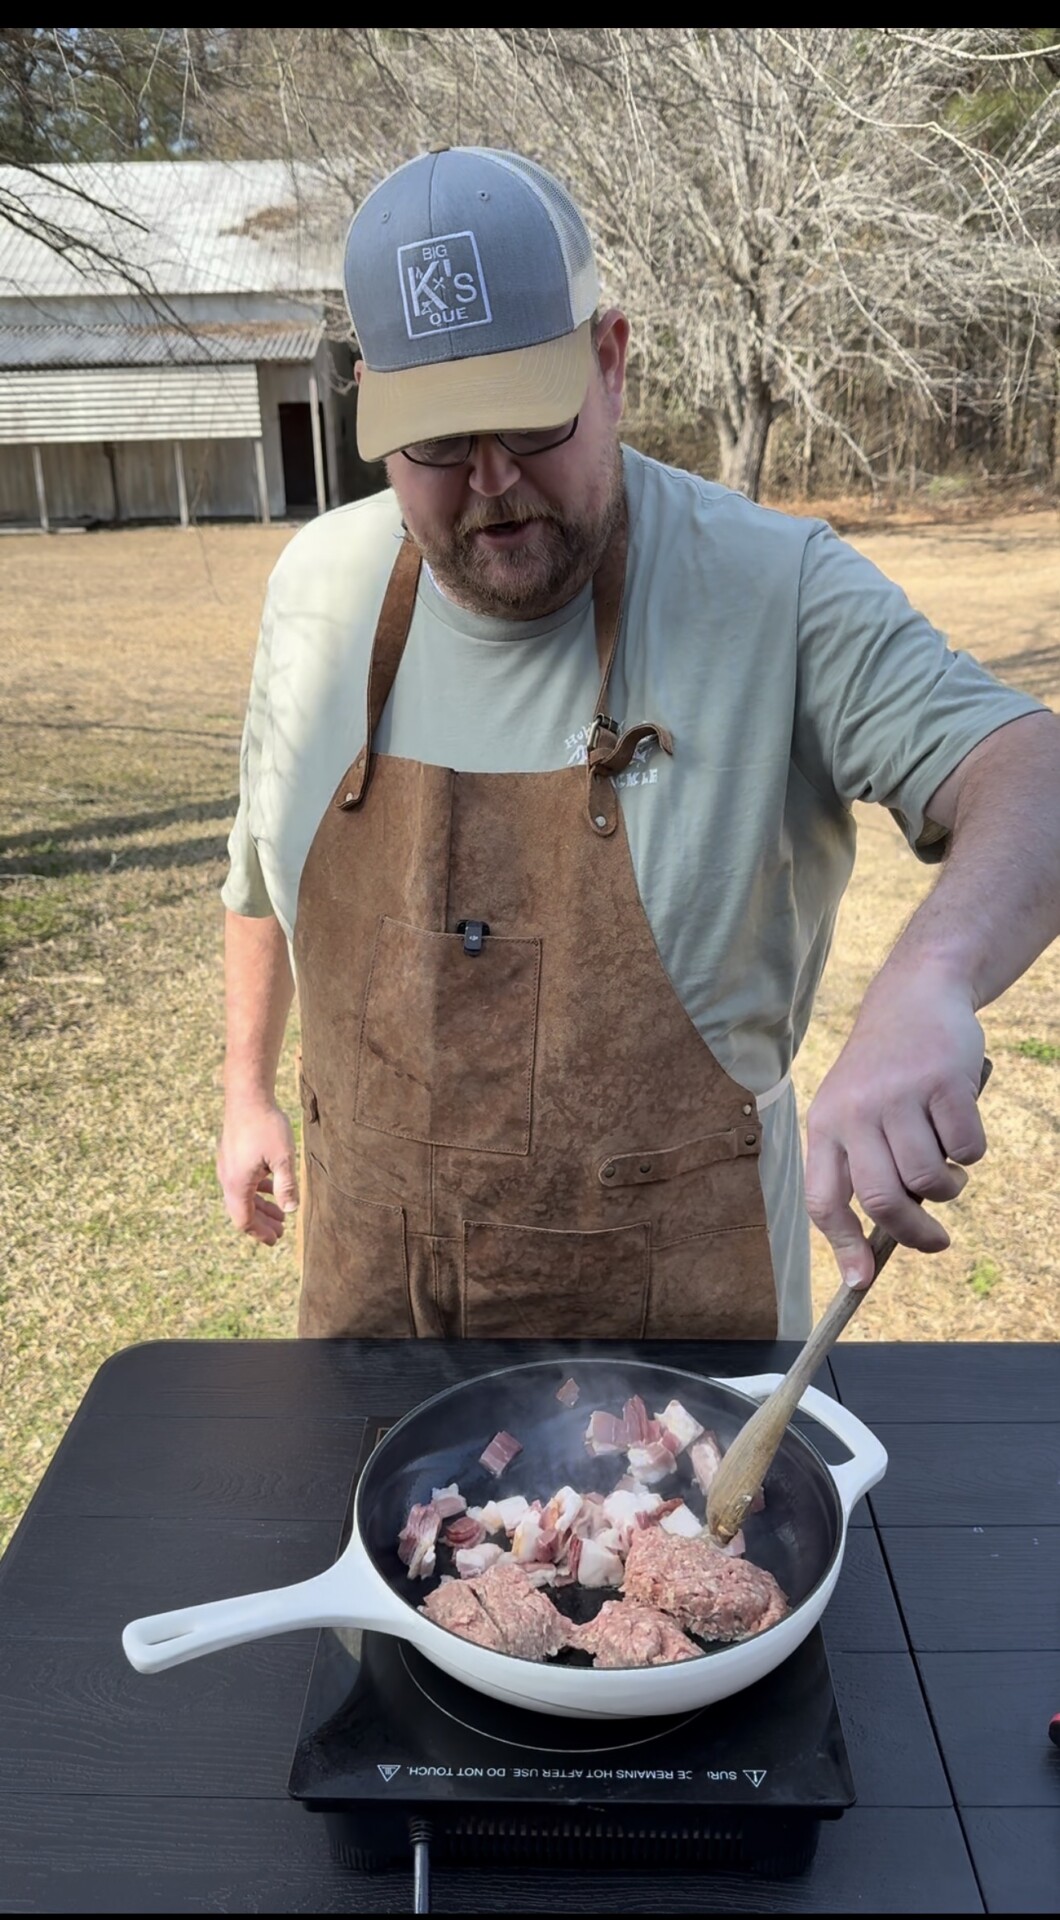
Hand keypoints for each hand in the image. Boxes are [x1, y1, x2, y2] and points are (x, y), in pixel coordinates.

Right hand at [216, 1102, 298, 1246]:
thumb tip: (291, 1210)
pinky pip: (241, 1181)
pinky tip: (270, 1186)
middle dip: (262, 1222)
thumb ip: (286, 1186)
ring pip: (242, 1195)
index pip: (244, 1220)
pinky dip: (255, 1190)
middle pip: (242, 1210)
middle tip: (281, 1231)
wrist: (247, 1095)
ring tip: (279, 1212)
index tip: (276, 1240)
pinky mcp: (231, 1155)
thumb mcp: (282, 1157)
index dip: (260, 1233)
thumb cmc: (266, 1125)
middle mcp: (227, 1178)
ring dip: (260, 1206)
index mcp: (237, 1184)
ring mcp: (227, 1166)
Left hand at [804, 969, 985, 1289]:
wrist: (916, 996)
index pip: (824, 1200)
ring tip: (949, 1171)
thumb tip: (875, 1246)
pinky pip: (966, 1149)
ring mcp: (899, 1096)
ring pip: (930, 1179)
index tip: (860, 1281)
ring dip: (948, 1189)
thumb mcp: (854, 1109)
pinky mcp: (943, 1082)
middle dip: (916, 1234)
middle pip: (884, 1200)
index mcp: (825, 1125)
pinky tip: (961, 1125)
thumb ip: (862, 1165)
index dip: (842, 1246)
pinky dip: (972, 1152)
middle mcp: (855, 1112)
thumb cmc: (885, 1070)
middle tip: (936, 1242)